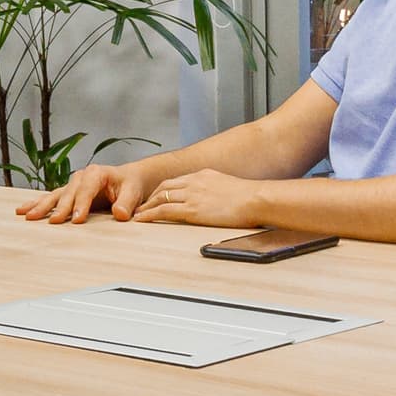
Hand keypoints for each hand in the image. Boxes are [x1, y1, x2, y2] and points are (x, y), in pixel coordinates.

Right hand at [18, 162, 146, 223]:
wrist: (127, 179)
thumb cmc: (130, 185)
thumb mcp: (133, 192)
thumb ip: (126, 202)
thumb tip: (120, 214)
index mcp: (97, 173)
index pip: (87, 190)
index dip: (81, 204)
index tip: (76, 220)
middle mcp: (80, 177)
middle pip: (68, 194)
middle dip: (60, 208)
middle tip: (53, 223)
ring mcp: (72, 185)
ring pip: (54, 196)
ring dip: (41, 206)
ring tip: (27, 216)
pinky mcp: (67, 194)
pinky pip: (50, 199)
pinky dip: (37, 204)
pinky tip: (22, 210)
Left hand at [126, 170, 269, 228]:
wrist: (256, 199)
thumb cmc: (251, 197)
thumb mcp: (230, 186)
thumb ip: (218, 190)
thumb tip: (218, 199)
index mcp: (204, 175)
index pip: (177, 180)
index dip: (164, 189)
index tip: (157, 196)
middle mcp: (194, 182)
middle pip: (164, 187)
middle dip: (151, 196)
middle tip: (142, 206)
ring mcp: (192, 195)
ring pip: (161, 198)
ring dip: (147, 207)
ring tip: (138, 215)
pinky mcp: (192, 210)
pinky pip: (164, 211)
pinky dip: (150, 215)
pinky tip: (142, 220)